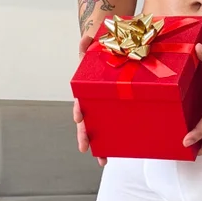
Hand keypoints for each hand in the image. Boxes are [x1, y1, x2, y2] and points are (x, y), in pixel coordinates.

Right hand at [75, 34, 106, 166]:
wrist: (118, 42)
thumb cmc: (105, 44)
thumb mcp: (97, 41)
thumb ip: (88, 42)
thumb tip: (85, 42)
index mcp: (87, 86)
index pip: (80, 100)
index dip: (79, 111)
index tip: (78, 119)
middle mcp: (94, 99)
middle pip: (88, 120)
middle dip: (86, 135)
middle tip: (86, 149)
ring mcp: (106, 104)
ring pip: (101, 126)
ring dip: (100, 143)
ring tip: (103, 159)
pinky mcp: (119, 106)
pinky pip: (119, 123)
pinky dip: (119, 137)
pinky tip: (123, 150)